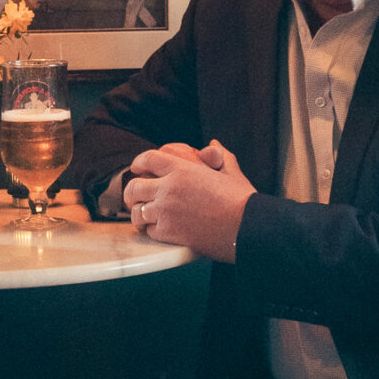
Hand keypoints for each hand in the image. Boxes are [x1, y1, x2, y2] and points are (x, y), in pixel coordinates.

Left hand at [123, 139, 254, 263]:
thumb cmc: (242, 200)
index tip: (136, 168)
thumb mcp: (232, 172)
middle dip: (132, 192)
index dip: (138, 163)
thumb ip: (220, 156)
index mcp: (182, 169)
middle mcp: (169, 188)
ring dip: (140, 214)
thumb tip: (214, 145)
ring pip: (137, 212)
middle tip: (134, 198)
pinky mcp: (168, 232)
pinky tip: (159, 230)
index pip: (148, 159)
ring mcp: (166, 211)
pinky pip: (148, 231)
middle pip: (134, 187)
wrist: (246, 228)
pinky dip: (151, 230)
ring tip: (144, 216)